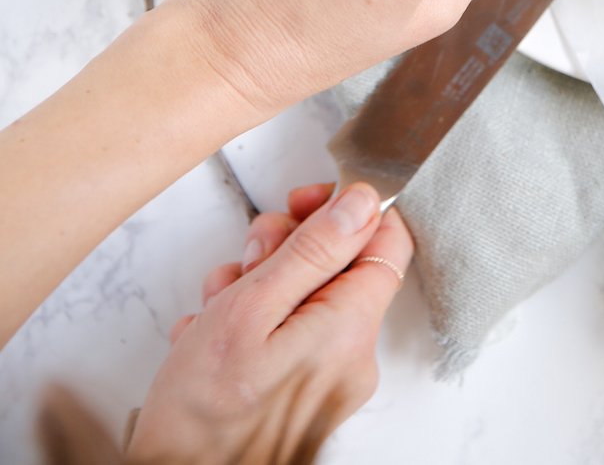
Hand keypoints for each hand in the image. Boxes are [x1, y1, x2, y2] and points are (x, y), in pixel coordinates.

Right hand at [127, 182, 410, 461]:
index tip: (306, 203)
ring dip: (256, 284)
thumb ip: (312, 251)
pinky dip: (249, 322)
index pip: (387, 240)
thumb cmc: (202, 413)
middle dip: (286, 247)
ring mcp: (327, 379)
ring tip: (216, 308)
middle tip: (248, 262)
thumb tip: (362, 203)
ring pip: (305, 295)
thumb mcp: (250, 310)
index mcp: (349, 331)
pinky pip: (288, 333)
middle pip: (339, 265)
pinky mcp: (301, 393)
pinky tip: (211, 336)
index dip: (348, 208)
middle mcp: (351, 358)